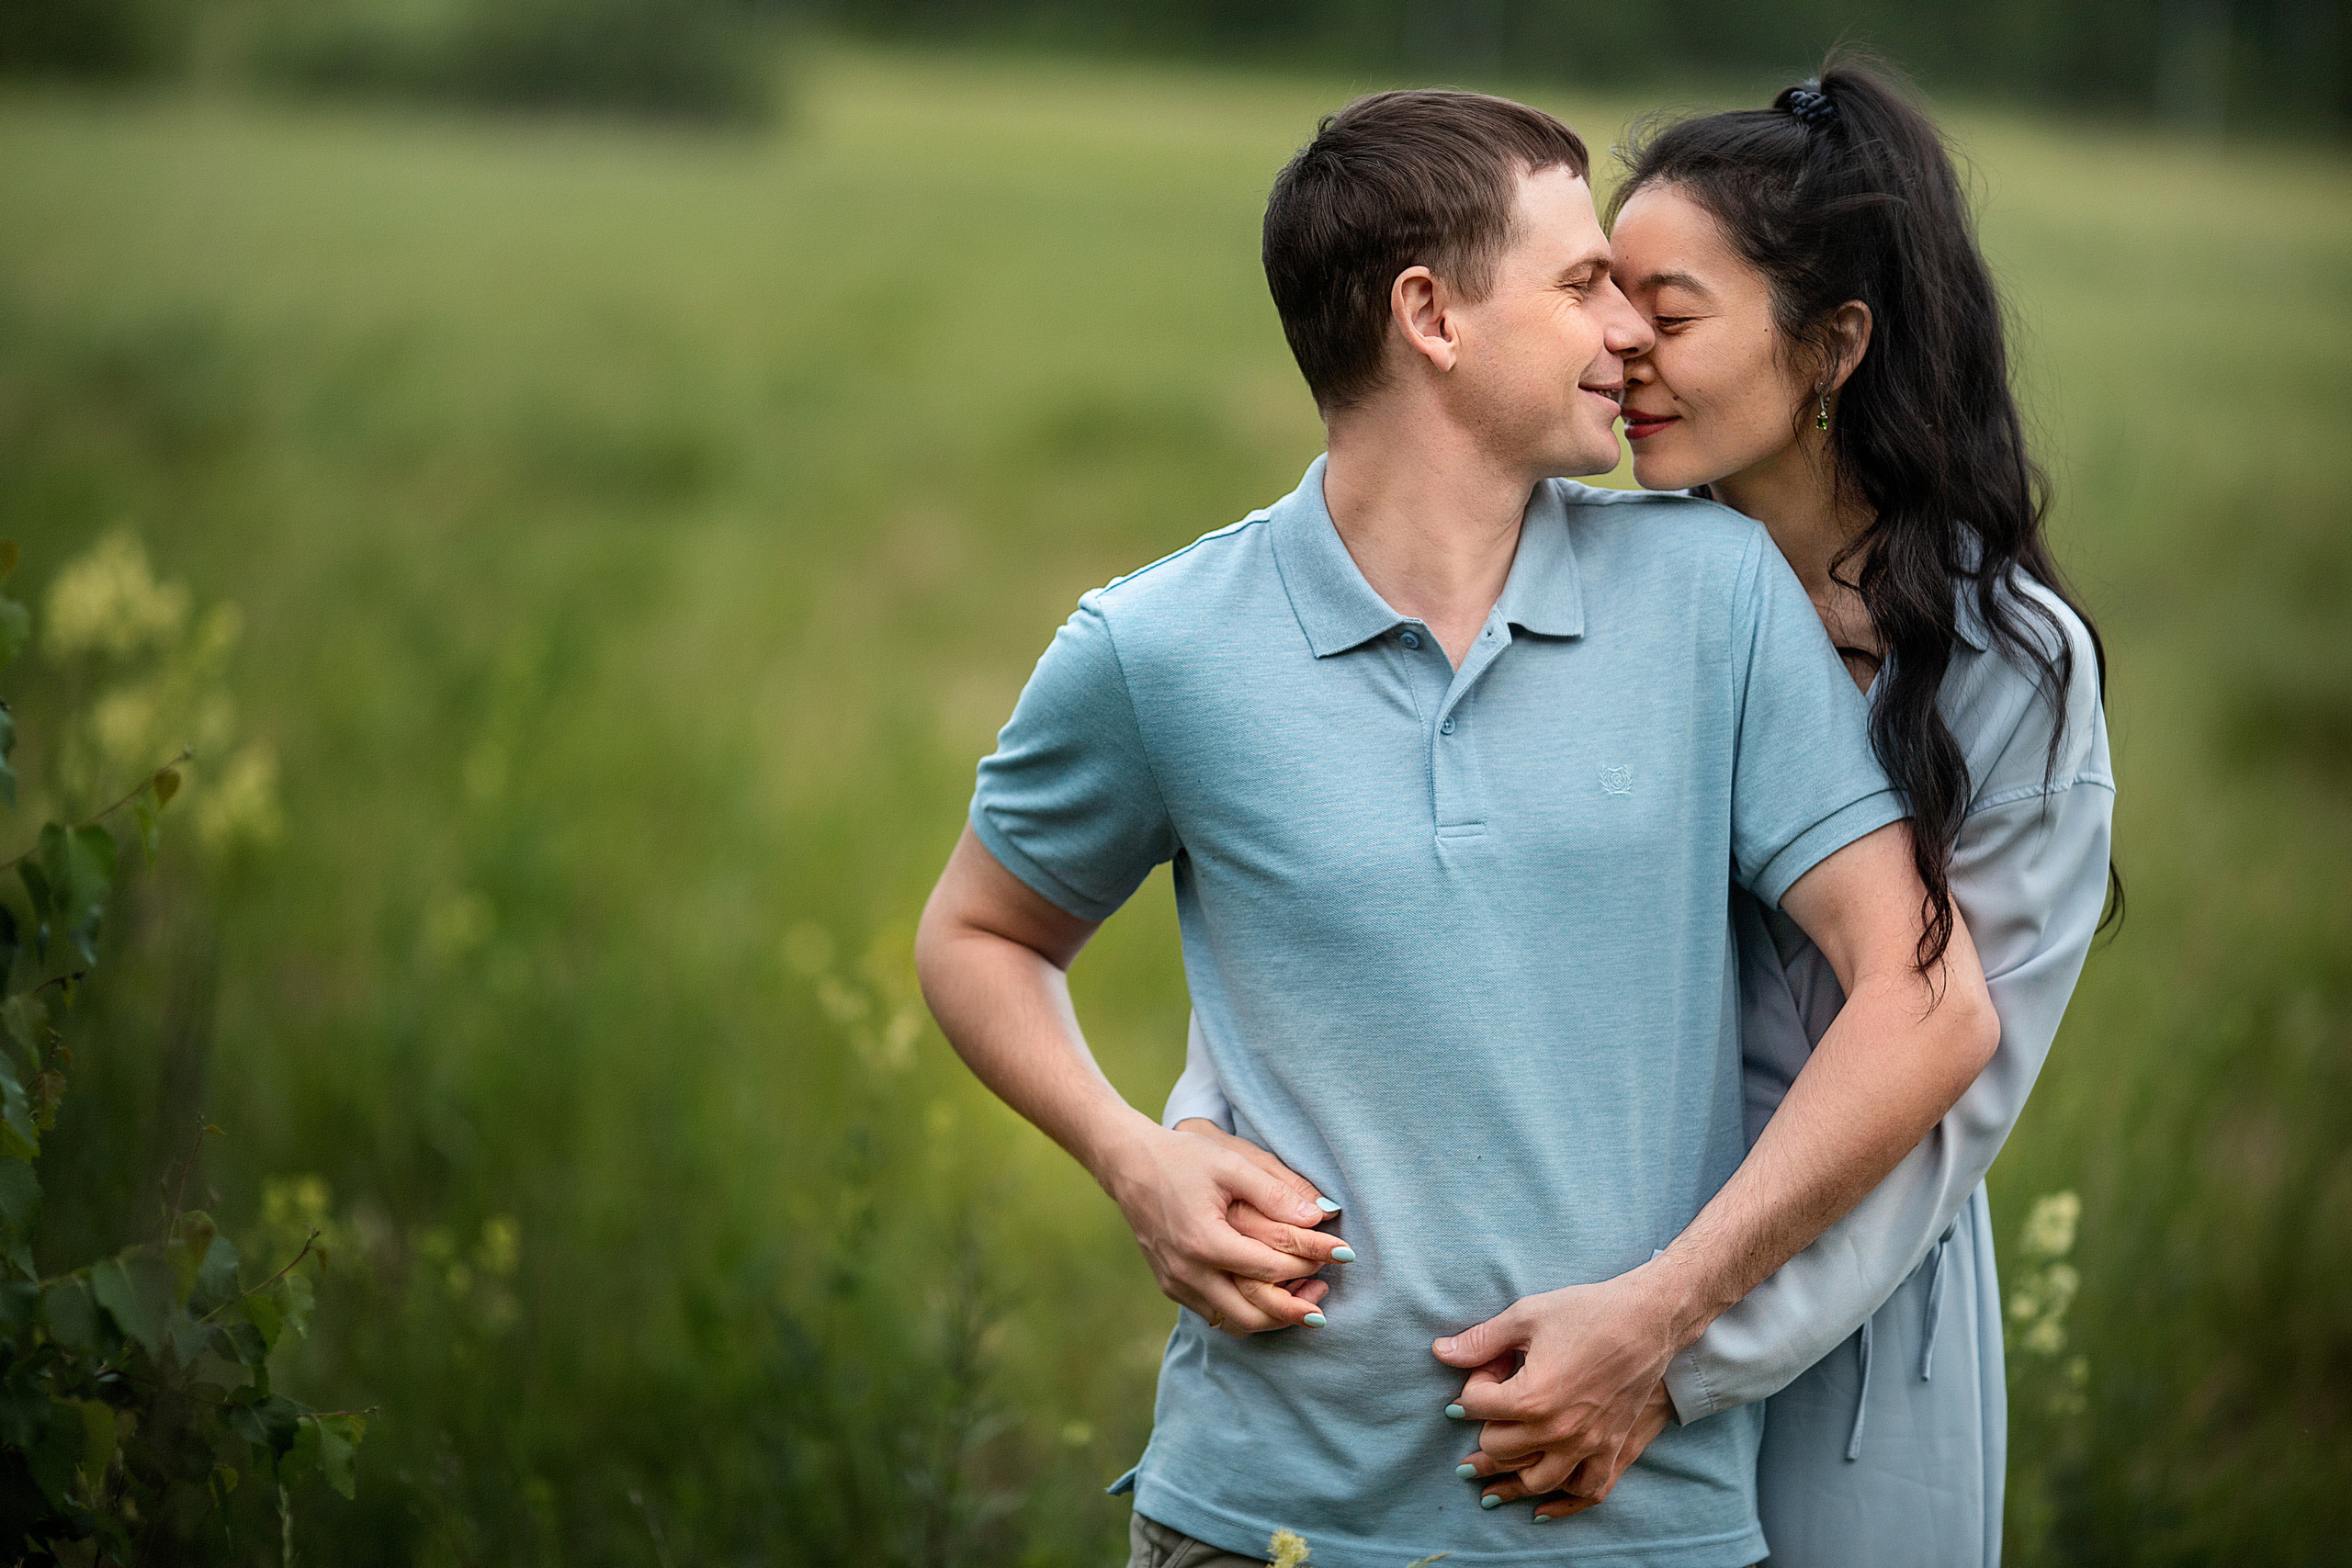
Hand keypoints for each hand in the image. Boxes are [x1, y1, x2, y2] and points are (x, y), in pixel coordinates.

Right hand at [1099, 1119, 1348, 1337]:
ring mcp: (1176, 1282)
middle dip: (1294, 1310)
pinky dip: (1244, 1311)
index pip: (1270, 1267)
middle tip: (1325, 1298)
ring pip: (1233, 1321)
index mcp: (1203, 1241)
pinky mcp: (1171, 1285)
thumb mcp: (1232, 1164)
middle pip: (1253, 1313)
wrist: (1128, 1164)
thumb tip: (1322, 1216)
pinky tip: (1267, 1295)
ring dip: (1271, 1317)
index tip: (1342, 1254)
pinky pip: (1214, 1313)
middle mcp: (1187, 1271)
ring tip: (1305, 1301)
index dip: (1311, 1261)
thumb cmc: (1183, 1157)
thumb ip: (1276, 1191)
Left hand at [1432, 1263, 1692, 1503]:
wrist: (1647, 1319)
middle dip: (1487, 1421)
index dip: (1474, 1382)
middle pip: (1497, 1446)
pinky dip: (1562, 1503)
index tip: (1490, 1364)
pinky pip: (1586, 1491)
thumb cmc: (1586, 1312)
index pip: (1474, 1406)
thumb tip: (1439, 1352)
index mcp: (1532, 1397)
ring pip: (1534, 1479)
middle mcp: (1557, 1431)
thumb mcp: (1527, 1316)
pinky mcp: (1612, 1449)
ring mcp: (1587, 1445)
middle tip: (1501, 1393)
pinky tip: (1540, 1509)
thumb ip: (1480, 1340)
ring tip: (1493, 1466)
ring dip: (1511, 1471)